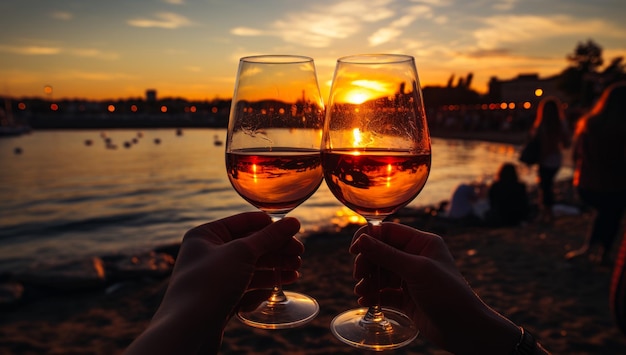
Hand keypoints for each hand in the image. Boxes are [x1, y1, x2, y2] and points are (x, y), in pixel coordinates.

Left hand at [125, 212, 302, 354]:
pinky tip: (276, 291)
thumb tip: (294, 222)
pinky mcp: (218, 301)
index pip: (244, 222)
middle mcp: (207, 255)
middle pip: (250, 247)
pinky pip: (244, 290)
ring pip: (250, 269)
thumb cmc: (210, 284)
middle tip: (300, 255)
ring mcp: (213, 279)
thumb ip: (270, 237)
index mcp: (205, 235)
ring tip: (295, 273)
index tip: (295, 231)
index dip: (271, 226)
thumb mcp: (243, 253)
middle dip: (276, 250)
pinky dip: (261, 289)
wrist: (188, 330)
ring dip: (274, 269)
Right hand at [349, 223, 520, 354]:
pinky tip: (365, 301)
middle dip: (367, 263)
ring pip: (381, 273)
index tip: (354, 251)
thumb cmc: (447, 294)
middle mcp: (416, 257)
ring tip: (361, 292)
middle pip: (381, 252)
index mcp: (422, 243)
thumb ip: (386, 254)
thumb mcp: (416, 270)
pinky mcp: (407, 298)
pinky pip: (384, 292)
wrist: (465, 330)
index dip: (369, 238)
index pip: (388, 232)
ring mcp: (411, 278)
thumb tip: (361, 240)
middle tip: (358, 276)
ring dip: (368, 281)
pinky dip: (373, 295)